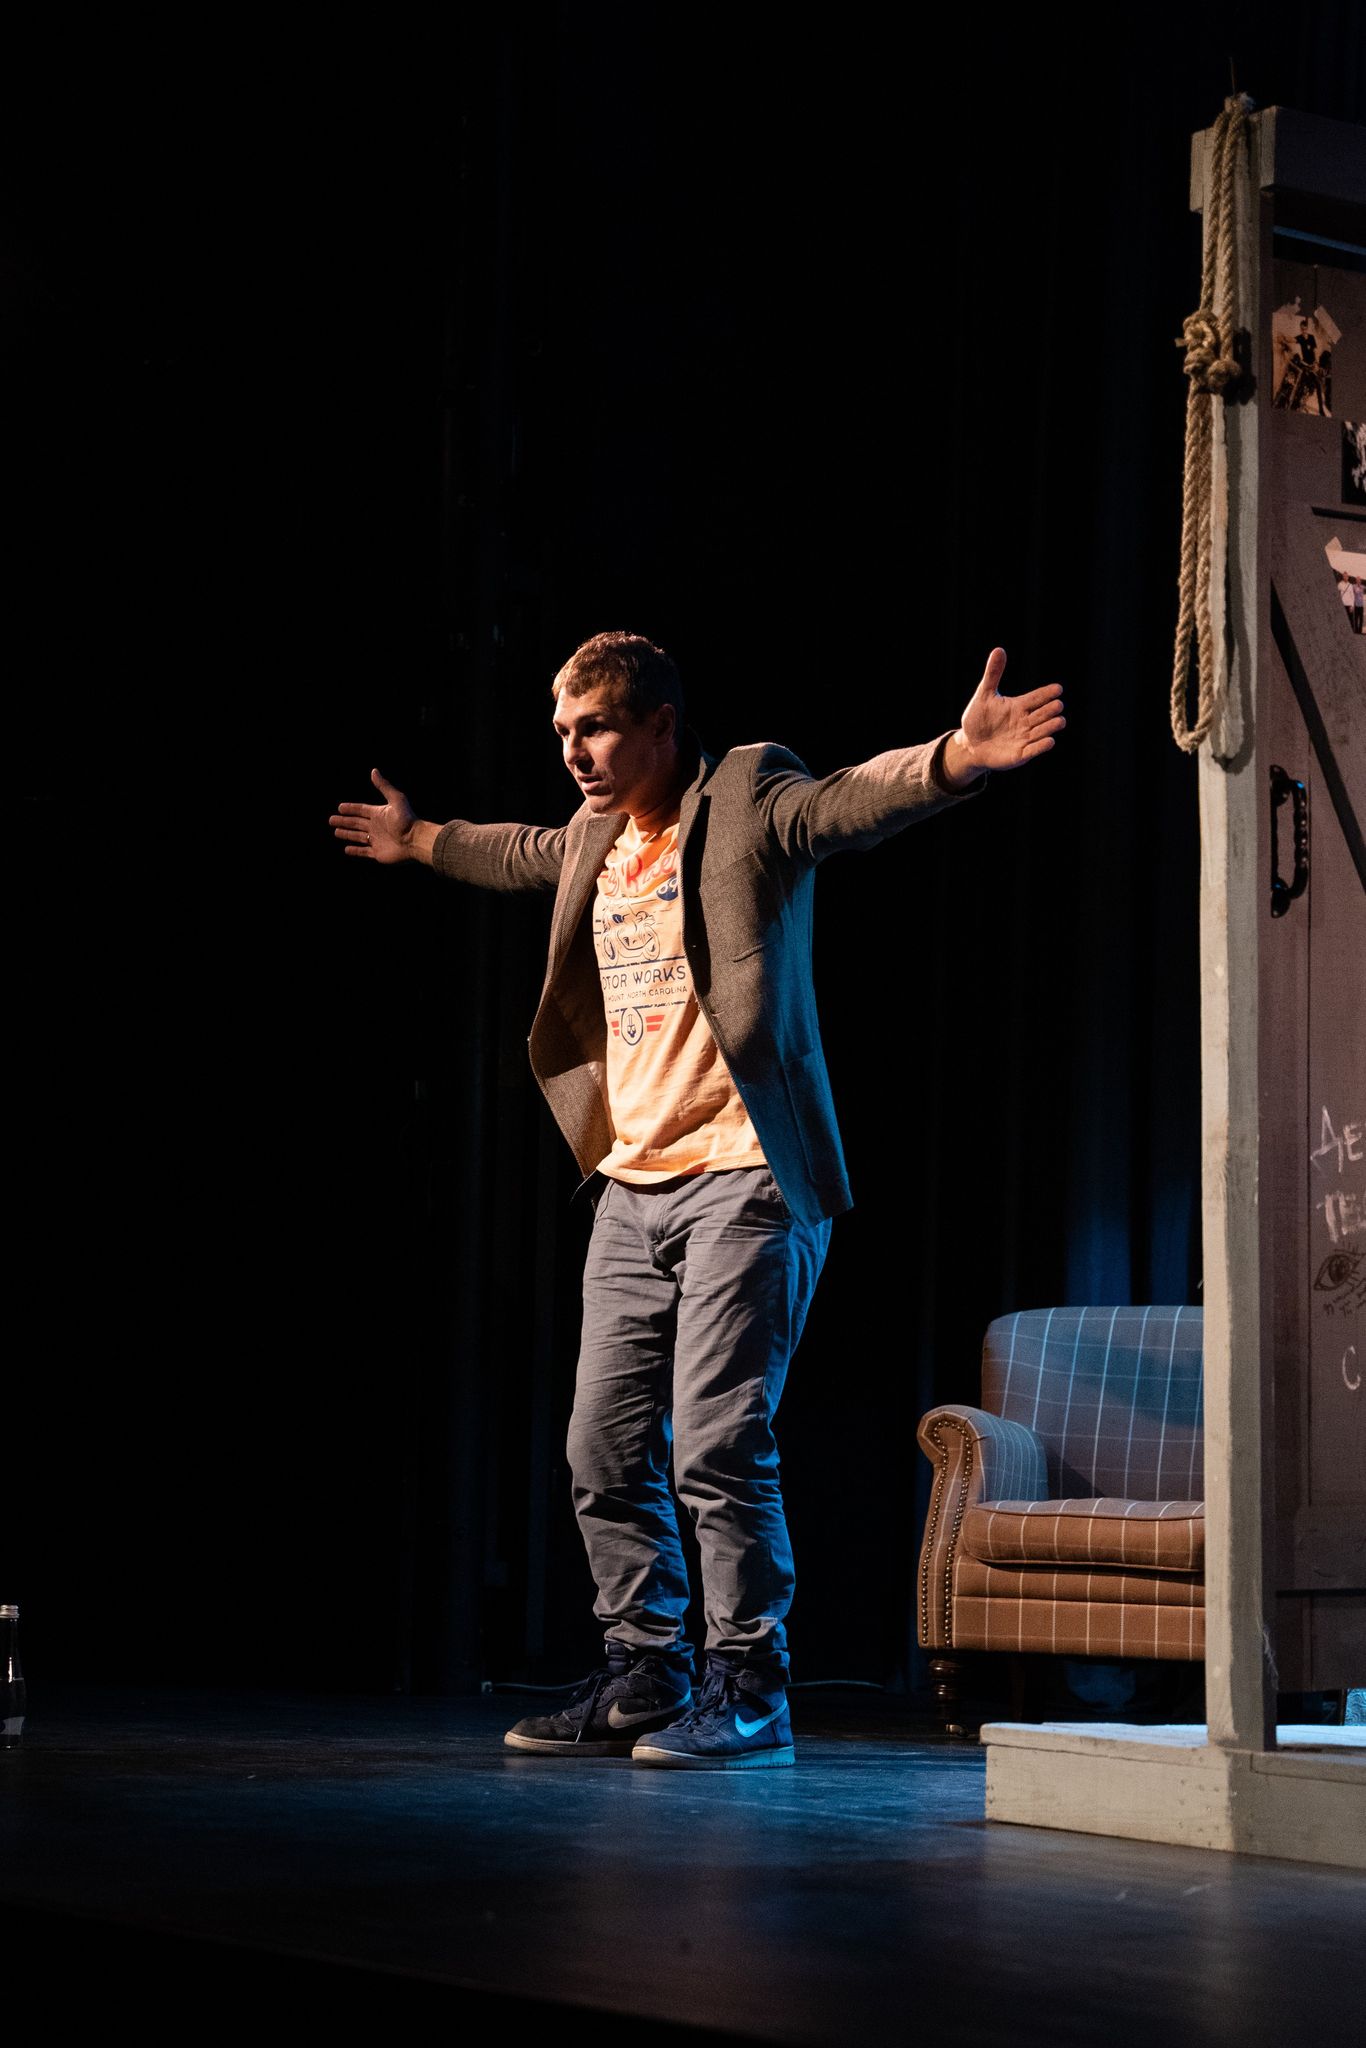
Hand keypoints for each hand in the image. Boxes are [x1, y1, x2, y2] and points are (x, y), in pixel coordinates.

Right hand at [330, 769, 419, 861]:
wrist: (415, 840)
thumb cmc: (407, 820)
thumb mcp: (396, 800)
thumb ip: (384, 786)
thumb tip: (374, 771)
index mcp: (378, 814)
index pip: (361, 810)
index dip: (350, 808)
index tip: (340, 807)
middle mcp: (376, 826)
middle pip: (356, 823)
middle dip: (344, 821)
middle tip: (331, 820)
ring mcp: (377, 840)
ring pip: (357, 837)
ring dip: (347, 834)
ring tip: (336, 832)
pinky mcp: (378, 853)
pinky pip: (363, 852)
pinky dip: (355, 850)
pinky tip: (346, 849)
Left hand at [943, 648, 1064, 784]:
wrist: (970, 744)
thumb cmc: (979, 718)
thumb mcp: (984, 695)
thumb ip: (993, 674)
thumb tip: (999, 650)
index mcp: (1019, 706)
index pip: (1037, 698)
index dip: (1046, 694)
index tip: (1058, 689)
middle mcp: (1025, 721)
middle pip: (1043, 714)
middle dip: (1051, 710)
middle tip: (1057, 705)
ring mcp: (1024, 738)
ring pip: (1042, 731)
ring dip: (1050, 726)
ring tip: (1060, 720)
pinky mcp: (1020, 754)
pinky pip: (1033, 750)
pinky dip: (1041, 746)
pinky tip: (1050, 741)